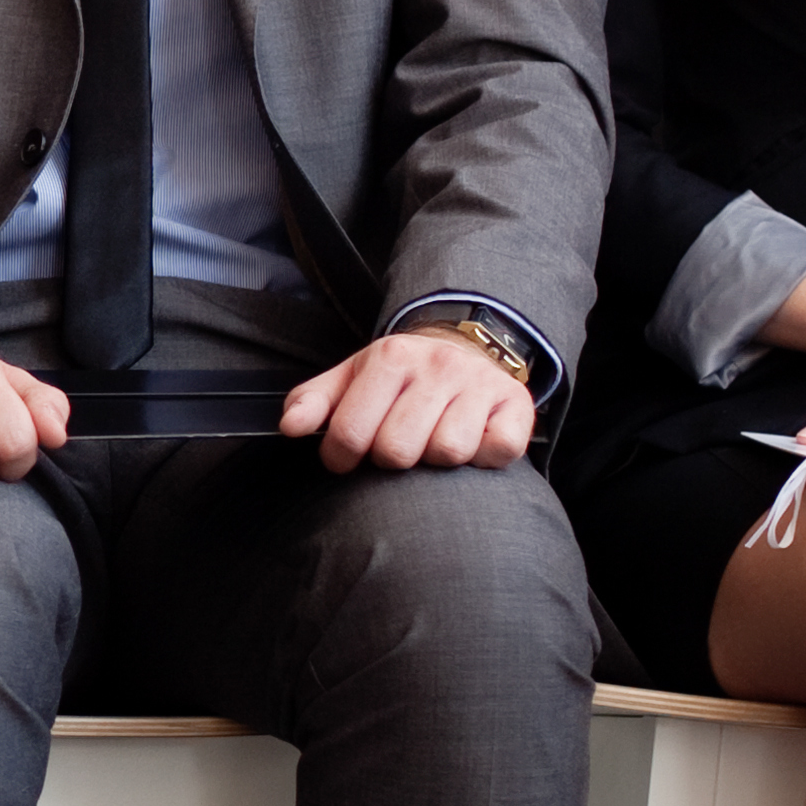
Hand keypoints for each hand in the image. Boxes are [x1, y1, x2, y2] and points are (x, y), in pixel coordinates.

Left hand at [280, 323, 536, 472]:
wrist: (467, 346)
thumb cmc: (402, 376)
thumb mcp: (351, 377)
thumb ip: (313, 400)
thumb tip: (290, 426)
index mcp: (390, 358)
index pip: (350, 432)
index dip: (342, 457)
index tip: (347, 457)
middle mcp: (437, 366)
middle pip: (398, 450)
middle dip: (391, 458)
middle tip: (398, 444)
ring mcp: (479, 385)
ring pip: (446, 453)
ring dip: (435, 458)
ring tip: (433, 438)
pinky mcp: (516, 406)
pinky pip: (497, 451)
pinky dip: (483, 457)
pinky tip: (472, 441)